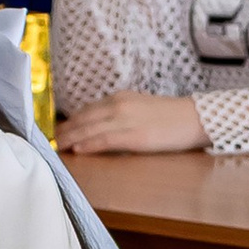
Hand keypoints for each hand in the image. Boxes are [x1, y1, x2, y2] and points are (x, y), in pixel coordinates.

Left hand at [55, 90, 208, 153]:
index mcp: (121, 98)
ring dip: (71, 138)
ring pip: (90, 129)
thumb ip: (122, 115)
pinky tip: (77, 150)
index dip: (71, 121)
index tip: (59, 130)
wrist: (198, 118)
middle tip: (50, 140)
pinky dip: (88, 145)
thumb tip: (105, 127)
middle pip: (83, 118)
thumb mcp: (143, 108)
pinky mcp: (135, 136)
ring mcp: (127, 120)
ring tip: (57, 147)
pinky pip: (105, 140)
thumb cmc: (174, 117)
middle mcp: (120, 105)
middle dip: (65, 130)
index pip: (88, 109)